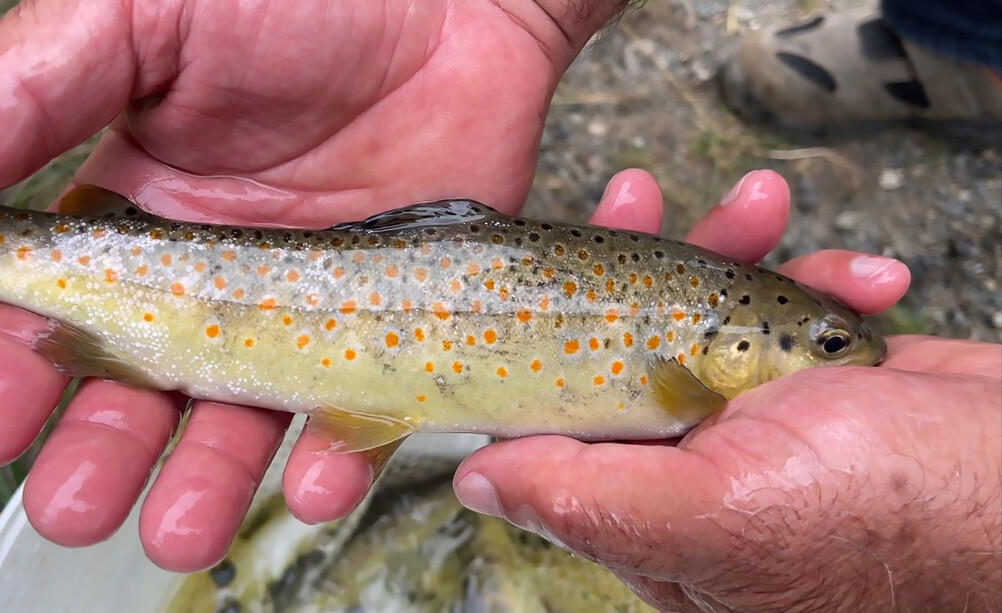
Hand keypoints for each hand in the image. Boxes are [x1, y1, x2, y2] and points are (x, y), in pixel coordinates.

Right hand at [0, 0, 626, 570]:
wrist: (452, 4)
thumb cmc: (299, 0)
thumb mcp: (145, 18)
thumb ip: (33, 86)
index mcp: (134, 215)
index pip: (51, 314)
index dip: (15, 371)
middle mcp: (211, 278)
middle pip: (138, 393)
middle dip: (101, 455)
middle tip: (79, 505)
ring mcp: (303, 311)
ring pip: (238, 422)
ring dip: (205, 484)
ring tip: (182, 529)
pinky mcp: (389, 327)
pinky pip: (358, 411)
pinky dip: (336, 454)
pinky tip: (315, 480)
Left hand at [455, 177, 1000, 610]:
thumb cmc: (893, 526)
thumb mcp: (719, 519)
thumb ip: (591, 501)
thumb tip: (480, 481)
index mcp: (653, 512)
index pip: (565, 419)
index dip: (547, 334)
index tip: (553, 255)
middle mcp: (697, 468)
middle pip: (632, 349)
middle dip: (639, 268)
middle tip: (637, 195)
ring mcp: (761, 421)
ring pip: (714, 315)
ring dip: (738, 253)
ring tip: (765, 204)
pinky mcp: (822, 382)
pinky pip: (798, 312)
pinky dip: (824, 281)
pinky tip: (862, 276)